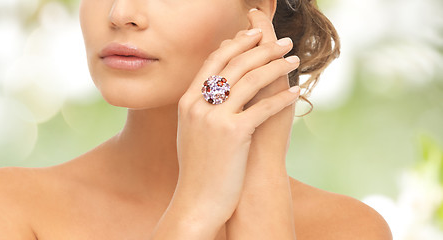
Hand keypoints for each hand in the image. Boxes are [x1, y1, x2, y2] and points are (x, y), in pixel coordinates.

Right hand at [173, 10, 300, 225]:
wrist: (197, 200)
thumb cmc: (199, 168)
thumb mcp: (191, 131)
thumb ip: (200, 106)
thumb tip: (218, 86)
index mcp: (187, 101)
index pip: (213, 61)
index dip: (236, 44)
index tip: (255, 36)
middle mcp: (198, 105)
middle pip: (234, 64)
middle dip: (262, 49)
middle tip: (283, 42)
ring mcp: (214, 118)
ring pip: (250, 80)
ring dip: (276, 66)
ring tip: (294, 61)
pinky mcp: (233, 133)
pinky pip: (263, 107)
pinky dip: (282, 98)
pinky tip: (296, 93)